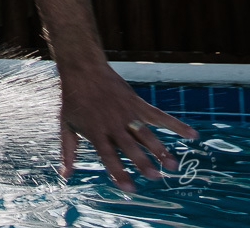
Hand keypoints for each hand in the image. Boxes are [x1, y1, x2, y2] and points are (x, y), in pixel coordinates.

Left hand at [59, 63, 197, 191]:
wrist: (82, 69)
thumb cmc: (73, 100)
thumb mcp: (66, 125)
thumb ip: (68, 151)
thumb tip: (65, 175)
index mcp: (96, 132)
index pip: (108, 156)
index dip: (119, 172)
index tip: (129, 188)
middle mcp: (113, 124)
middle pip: (130, 146)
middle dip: (142, 162)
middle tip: (155, 177)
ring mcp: (127, 113)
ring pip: (146, 134)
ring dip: (160, 149)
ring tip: (172, 165)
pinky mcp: (137, 104)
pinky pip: (160, 116)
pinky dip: (176, 125)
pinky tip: (192, 135)